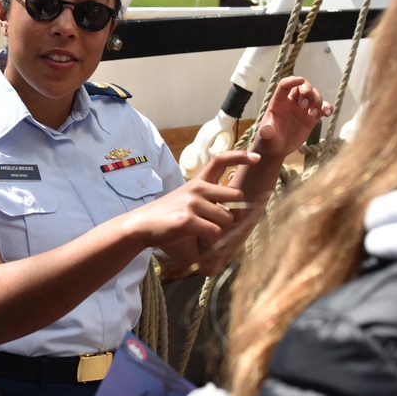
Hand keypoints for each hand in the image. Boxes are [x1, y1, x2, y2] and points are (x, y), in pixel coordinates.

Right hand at [124, 150, 259, 275]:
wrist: (141, 226)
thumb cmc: (168, 218)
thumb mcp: (189, 203)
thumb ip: (212, 204)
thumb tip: (239, 213)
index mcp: (198, 182)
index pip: (220, 160)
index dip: (240, 156)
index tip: (255, 157)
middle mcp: (198, 188)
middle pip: (236, 195)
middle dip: (235, 212)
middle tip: (220, 222)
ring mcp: (193, 203)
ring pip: (227, 218)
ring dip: (220, 229)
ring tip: (202, 231)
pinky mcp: (188, 219)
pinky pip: (215, 232)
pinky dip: (210, 239)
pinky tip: (195, 236)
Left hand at [253, 76, 330, 158]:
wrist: (276, 149)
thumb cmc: (268, 140)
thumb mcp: (266, 137)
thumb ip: (267, 132)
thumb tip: (266, 131)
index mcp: (278, 102)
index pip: (285, 85)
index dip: (293, 80)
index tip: (301, 80)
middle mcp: (291, 102)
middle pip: (303, 86)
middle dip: (307, 91)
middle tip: (304, 105)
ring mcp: (303, 109)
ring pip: (314, 95)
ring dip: (317, 101)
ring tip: (312, 114)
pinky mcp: (311, 118)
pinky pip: (322, 108)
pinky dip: (327, 108)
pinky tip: (327, 113)